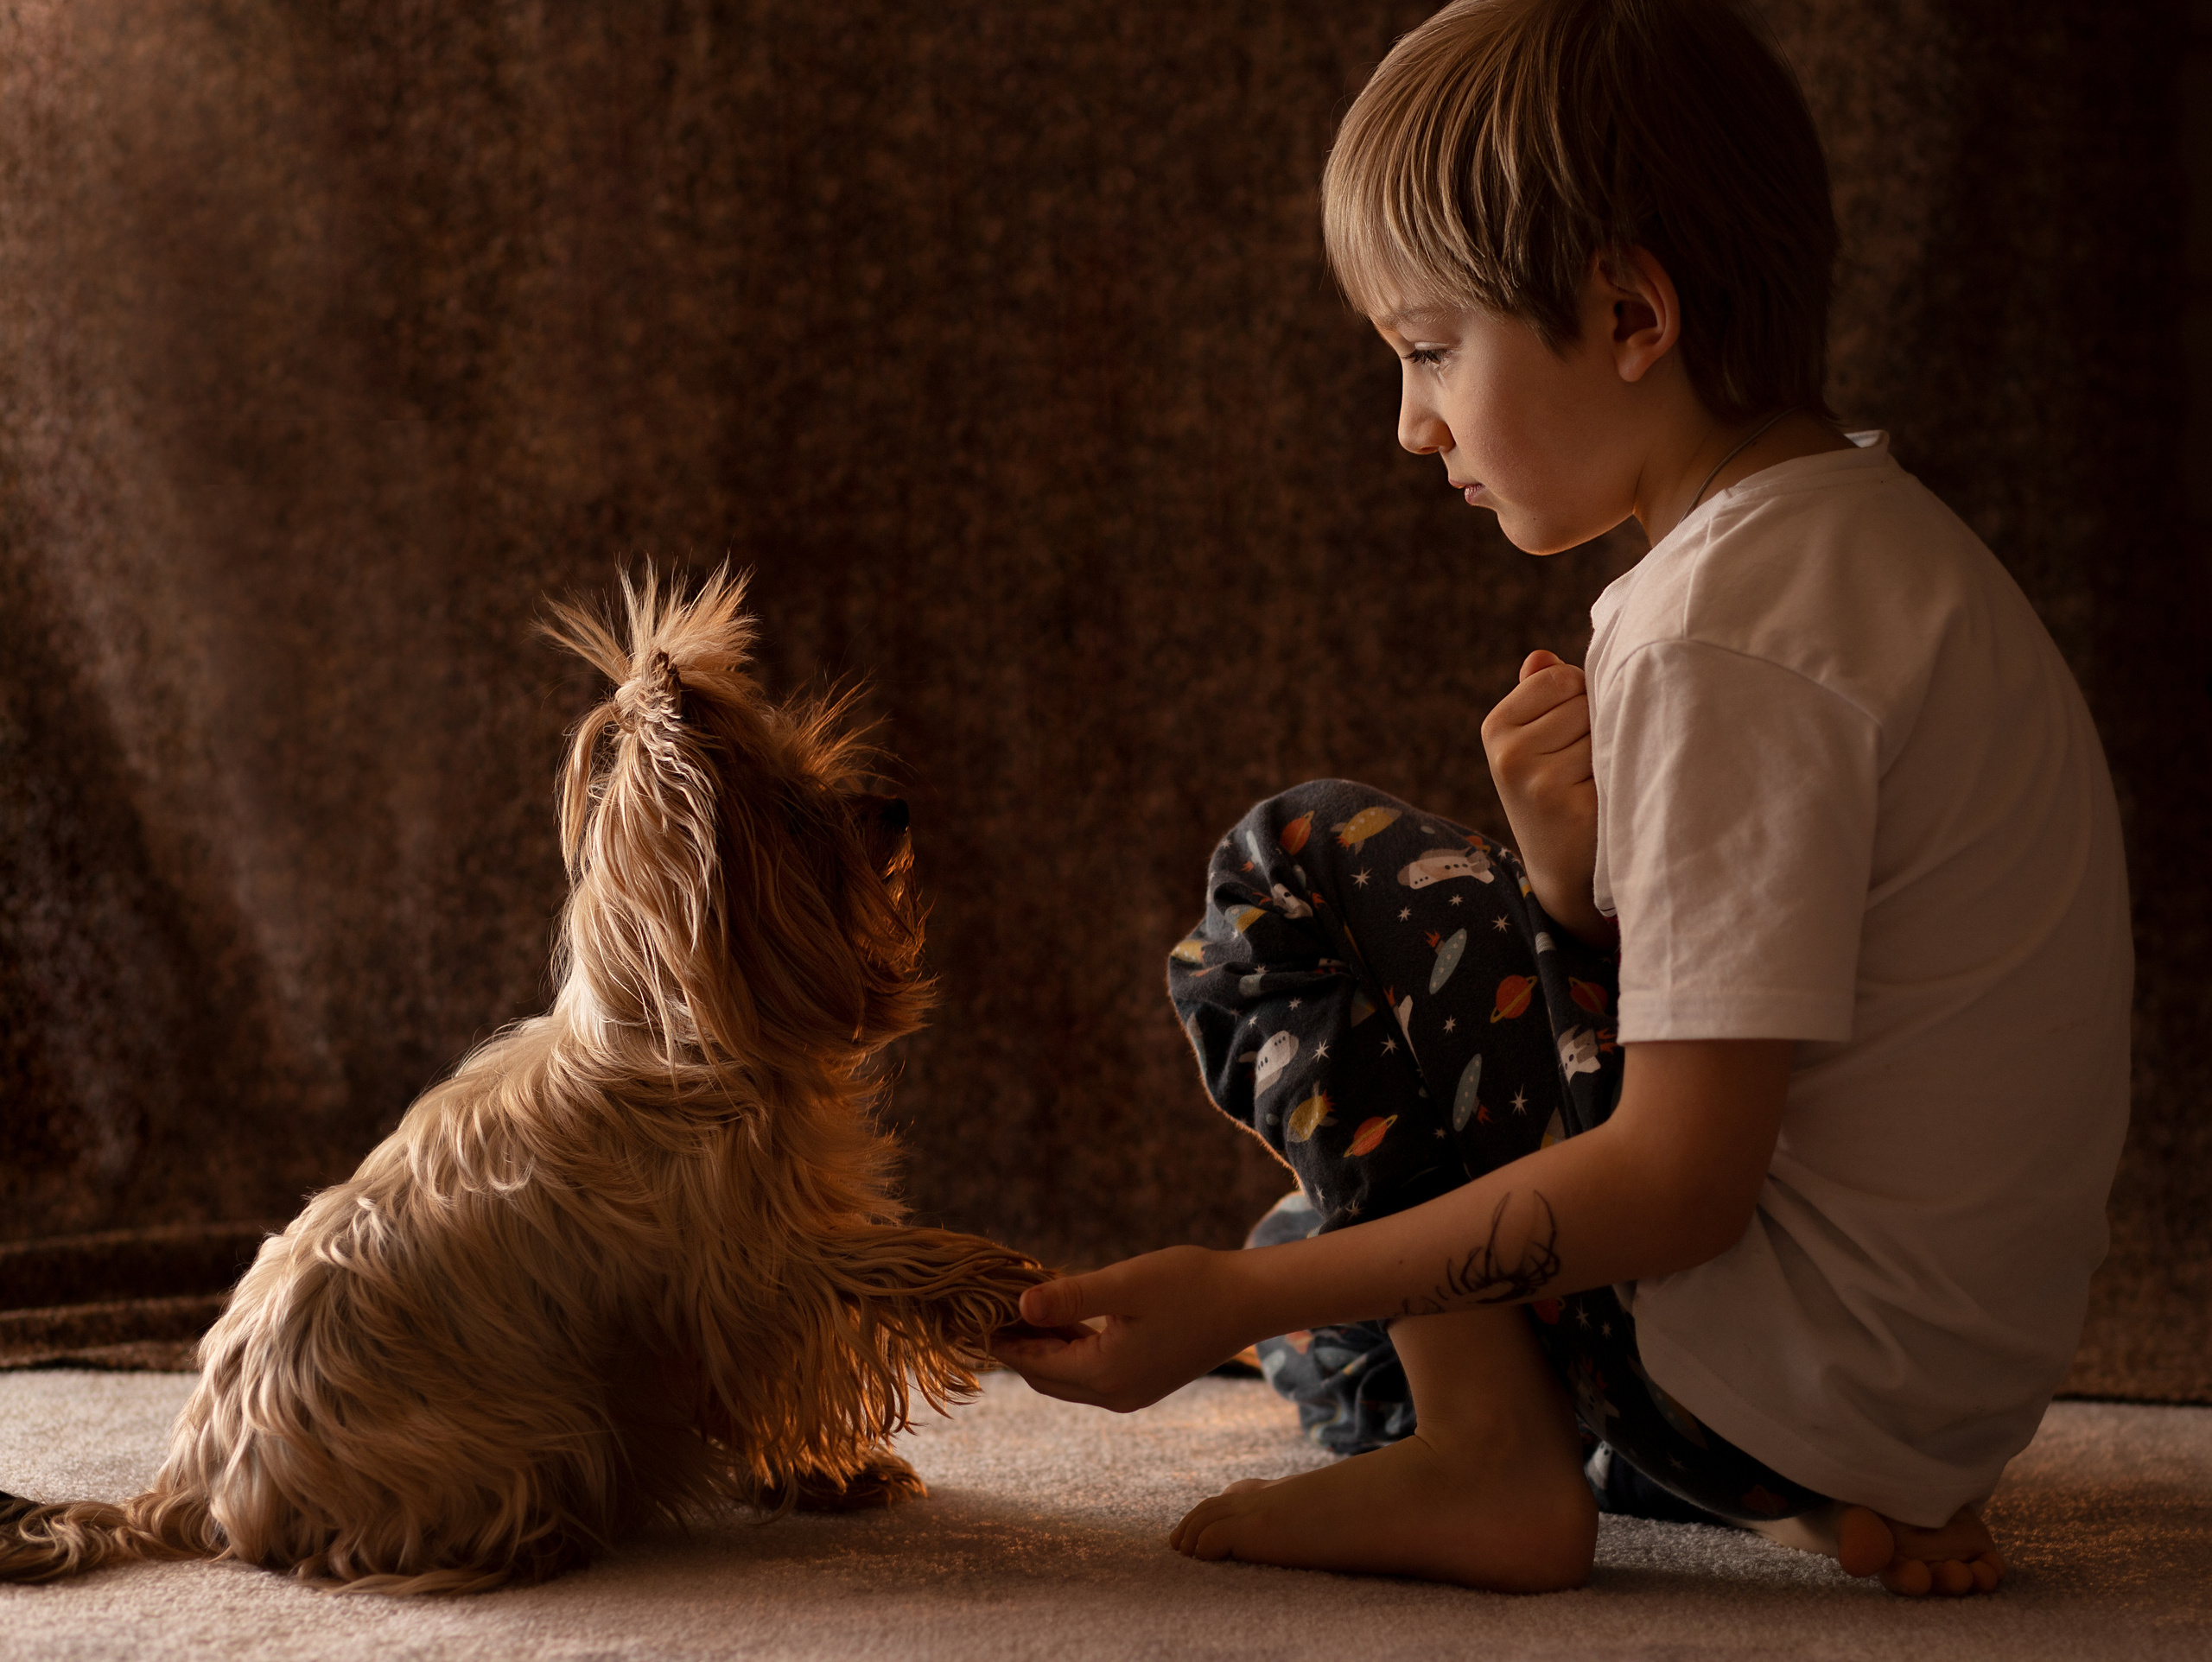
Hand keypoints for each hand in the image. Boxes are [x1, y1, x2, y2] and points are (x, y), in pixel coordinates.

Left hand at [987, 1245, 1252, 1412]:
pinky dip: (1070, 1348)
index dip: (1002, 1341)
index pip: (1034, 1364)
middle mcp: (1114, 1394)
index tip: (974, 1313)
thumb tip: (1020, 1305)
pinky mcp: (1144, 1380)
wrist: (1249, 1301)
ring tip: (1018, 1308)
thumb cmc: (1190, 1284)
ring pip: (1068, 1375)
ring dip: (1044, 1347)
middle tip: (989, 1309)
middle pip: (1046, 1377)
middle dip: (1017, 1347)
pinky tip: (1061, 1317)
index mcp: (1105, 1375)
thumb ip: (1071, 1297)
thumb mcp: (1125, 1285)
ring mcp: (1131, 1392)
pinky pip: (1091, 1371)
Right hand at [1480, 649, 1608, 943]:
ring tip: (1594, 782)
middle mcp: (1509, 754)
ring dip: (1610, 750)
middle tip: (1583, 766)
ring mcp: (1537, 781)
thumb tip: (1541, 656)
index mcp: (1496, 728)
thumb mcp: (1534, 741)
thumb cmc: (1556, 790)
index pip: (1560, 676)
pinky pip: (1616, 760)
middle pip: (1583, 701)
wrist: (1563, 868)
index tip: (1569, 736)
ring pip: (1602, 730)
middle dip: (1594, 726)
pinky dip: (1620, 775)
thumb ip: (1539, 694)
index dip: (1579, 699)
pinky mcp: (1570, 806)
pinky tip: (1605, 799)